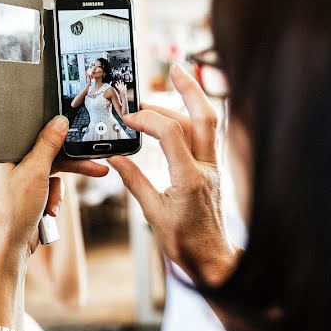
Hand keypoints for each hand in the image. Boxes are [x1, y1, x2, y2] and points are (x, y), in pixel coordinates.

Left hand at [0, 116, 108, 263]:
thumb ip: (49, 144)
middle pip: (48, 150)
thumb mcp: (35, 171)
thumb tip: (60, 121)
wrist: (9, 247)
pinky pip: (51, 186)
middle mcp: (10, 160)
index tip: (76, 129)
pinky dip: (54, 199)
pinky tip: (48, 213)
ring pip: (53, 170)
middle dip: (70, 163)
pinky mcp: (29, 192)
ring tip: (54, 208)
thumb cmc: (12, 210)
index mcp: (3, 149)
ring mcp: (19, 177)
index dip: (55, 128)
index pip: (34, 128)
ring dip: (58, 190)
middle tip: (95, 161)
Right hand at [109, 63, 238, 285]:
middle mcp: (207, 169)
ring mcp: (214, 169)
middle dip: (191, 89)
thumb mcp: (153, 213)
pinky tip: (179, 119)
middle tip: (176, 68)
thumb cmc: (185, 244)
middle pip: (205, 117)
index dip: (148, 119)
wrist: (213, 262)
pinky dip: (193, 122)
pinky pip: (208, 139)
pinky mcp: (215, 173)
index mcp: (190, 179)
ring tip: (164, 96)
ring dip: (190, 103)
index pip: (171, 134)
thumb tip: (116, 158)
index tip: (129, 118)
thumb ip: (134, 181)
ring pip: (209, 125)